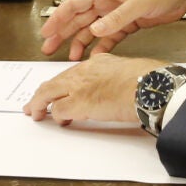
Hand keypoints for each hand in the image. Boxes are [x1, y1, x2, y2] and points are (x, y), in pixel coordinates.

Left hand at [21, 54, 164, 124]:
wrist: (152, 87)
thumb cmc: (149, 81)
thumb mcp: (128, 71)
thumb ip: (114, 78)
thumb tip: (113, 90)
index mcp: (97, 62)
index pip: (71, 73)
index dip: (60, 84)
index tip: (56, 91)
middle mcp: (84, 71)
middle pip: (54, 82)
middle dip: (41, 94)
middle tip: (33, 104)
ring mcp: (79, 86)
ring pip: (48, 93)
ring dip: (40, 104)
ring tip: (35, 113)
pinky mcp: (79, 103)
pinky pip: (59, 110)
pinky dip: (56, 117)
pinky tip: (59, 122)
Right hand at [38, 0, 185, 58]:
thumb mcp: (141, 2)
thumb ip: (117, 17)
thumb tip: (95, 30)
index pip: (75, 4)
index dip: (59, 18)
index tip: (46, 31)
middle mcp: (108, 2)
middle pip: (79, 18)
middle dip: (63, 33)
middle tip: (48, 48)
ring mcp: (117, 13)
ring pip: (92, 29)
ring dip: (80, 42)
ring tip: (70, 58)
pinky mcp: (128, 23)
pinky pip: (110, 37)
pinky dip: (101, 47)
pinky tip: (94, 57)